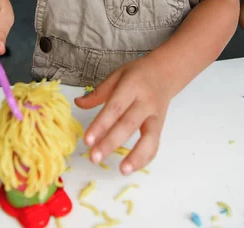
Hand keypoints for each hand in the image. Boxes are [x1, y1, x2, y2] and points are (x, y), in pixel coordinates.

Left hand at [75, 56, 170, 174]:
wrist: (165, 72)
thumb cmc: (138, 74)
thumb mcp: (117, 75)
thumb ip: (98, 92)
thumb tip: (78, 103)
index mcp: (131, 86)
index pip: (115, 107)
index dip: (101, 125)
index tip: (87, 140)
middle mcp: (145, 102)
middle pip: (128, 124)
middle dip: (111, 143)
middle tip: (95, 157)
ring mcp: (155, 116)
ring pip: (148, 138)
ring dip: (136, 156)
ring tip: (122, 170)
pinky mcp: (160, 126)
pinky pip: (155, 144)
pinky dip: (145, 158)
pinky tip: (131, 168)